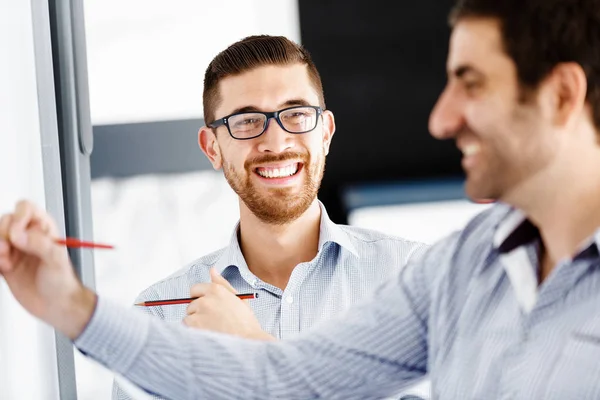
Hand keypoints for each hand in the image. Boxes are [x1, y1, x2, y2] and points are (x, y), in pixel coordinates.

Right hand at [0, 200, 95, 339]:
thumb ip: (39, 243)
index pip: (25, 208)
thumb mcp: (56, 260)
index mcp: (44, 228)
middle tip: (8, 250)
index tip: (16, 235)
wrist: (56, 306)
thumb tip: (18, 233)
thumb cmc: (63, 282)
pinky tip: (3, 269)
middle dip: (2, 234)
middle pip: (4, 221)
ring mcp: (15, 249)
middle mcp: (28, 236)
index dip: (17, 217)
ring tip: (7, 262)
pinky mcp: (4, 264)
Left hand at [183, 268, 274, 340]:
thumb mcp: (237, 298)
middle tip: (213, 321)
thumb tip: (212, 270)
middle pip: (191, 304)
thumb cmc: (245, 322)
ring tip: (211, 329)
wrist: (248, 341)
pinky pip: (186, 326)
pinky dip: (193, 331)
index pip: (195, 289)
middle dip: (198, 312)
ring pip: (188, 316)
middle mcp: (206, 299)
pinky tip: (206, 334)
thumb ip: (222, 283)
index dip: (199, 298)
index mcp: (216, 290)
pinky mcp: (194, 325)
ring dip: (195, 323)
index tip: (206, 307)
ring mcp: (199, 312)